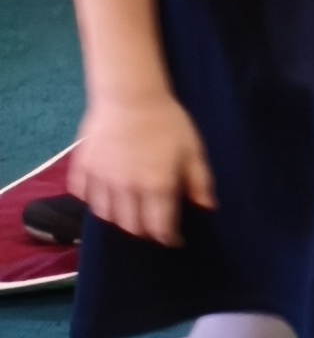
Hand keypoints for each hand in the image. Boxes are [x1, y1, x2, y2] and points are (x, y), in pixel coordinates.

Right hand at [72, 91, 211, 247]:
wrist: (130, 97)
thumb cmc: (168, 122)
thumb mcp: (193, 150)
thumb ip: (200, 182)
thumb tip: (207, 207)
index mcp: (157, 186)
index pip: (160, 227)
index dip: (168, 238)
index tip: (174, 239)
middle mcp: (126, 188)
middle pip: (131, 226)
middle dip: (144, 232)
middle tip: (153, 227)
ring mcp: (101, 179)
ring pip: (105, 215)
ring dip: (119, 220)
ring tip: (130, 214)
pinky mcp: (82, 168)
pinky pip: (83, 196)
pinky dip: (94, 202)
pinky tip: (105, 197)